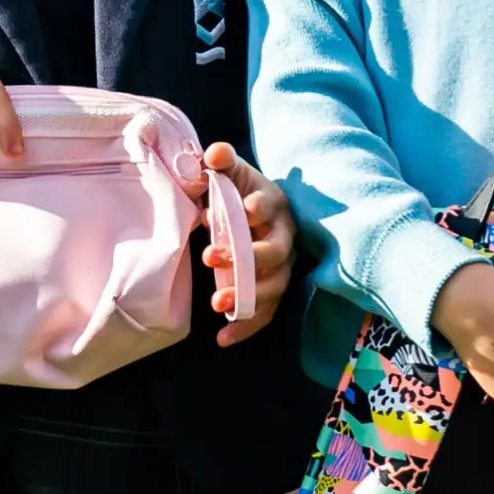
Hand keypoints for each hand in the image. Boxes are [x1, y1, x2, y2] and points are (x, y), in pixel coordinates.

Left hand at [200, 143, 297, 344]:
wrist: (256, 210)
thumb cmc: (239, 190)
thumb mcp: (230, 172)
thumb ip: (220, 161)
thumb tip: (212, 154)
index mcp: (272, 204)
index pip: (268, 206)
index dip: (255, 210)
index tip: (241, 212)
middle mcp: (283, 236)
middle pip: (274, 252)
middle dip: (246, 258)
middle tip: (210, 258)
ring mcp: (281, 266)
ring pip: (274, 286)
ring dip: (248, 297)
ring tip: (218, 305)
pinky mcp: (273, 289)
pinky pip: (265, 312)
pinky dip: (246, 326)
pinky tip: (224, 339)